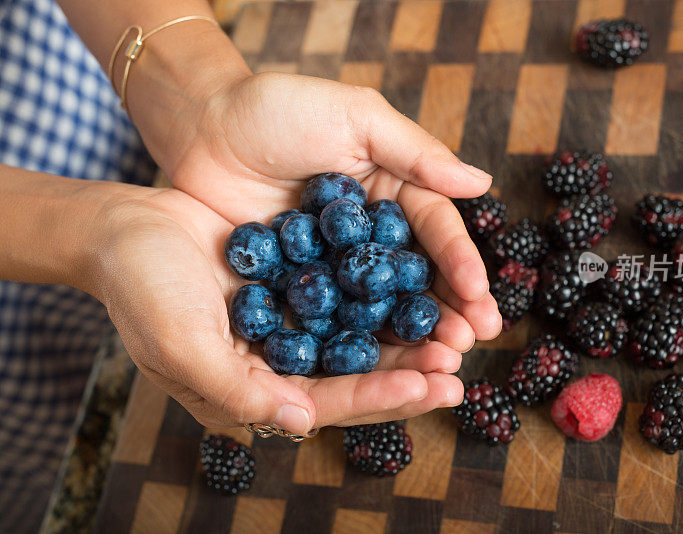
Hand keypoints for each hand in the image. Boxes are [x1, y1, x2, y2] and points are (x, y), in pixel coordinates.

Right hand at [94, 186, 484, 432]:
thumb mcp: (182, 345)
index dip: (379, 397)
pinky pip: (348, 289)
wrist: (126, 227)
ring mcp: (292, 321)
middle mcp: (282, 361)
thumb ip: (239, 391)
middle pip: (357, 374)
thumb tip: (302, 423)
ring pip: (361, 333)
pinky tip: (419, 279)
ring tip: (456, 328)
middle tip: (459, 365)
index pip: (329, 402)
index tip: (430, 387)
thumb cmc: (142, 290)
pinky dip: (383, 288)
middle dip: (410, 371)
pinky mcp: (298, 279)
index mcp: (256, 389)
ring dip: (407, 333)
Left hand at [167, 72, 501, 342]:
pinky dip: (351, 345)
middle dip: (445, 314)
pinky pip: (328, 320)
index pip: (436, 234)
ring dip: (409, 340)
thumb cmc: (278, 110)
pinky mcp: (297, 289)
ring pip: (378, 308)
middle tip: (467, 345)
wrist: (201, 128)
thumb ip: (417, 153)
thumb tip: (482, 182)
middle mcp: (370, 237)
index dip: (460, 266)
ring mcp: (334, 268)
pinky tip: (374, 372)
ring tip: (438, 368)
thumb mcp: (354, 118)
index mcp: (395, 193)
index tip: (481, 301)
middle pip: (415, 280)